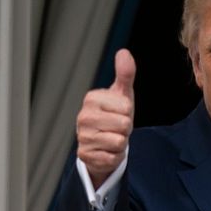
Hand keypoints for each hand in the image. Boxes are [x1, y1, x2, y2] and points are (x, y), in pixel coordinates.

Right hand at [77, 49, 135, 187]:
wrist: (102, 143)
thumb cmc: (114, 115)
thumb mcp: (122, 94)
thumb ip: (125, 74)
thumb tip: (124, 52)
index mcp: (91, 99)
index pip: (126, 106)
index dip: (128, 112)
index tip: (119, 112)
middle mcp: (83, 117)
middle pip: (124, 125)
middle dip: (126, 128)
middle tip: (116, 127)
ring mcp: (83, 137)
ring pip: (120, 142)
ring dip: (121, 143)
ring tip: (111, 137)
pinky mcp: (85, 156)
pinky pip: (113, 157)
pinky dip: (114, 156)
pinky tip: (106, 150)